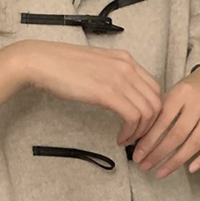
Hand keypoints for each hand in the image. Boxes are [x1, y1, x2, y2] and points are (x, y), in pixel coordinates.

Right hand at [22, 40, 161, 141]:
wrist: (42, 62)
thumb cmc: (61, 66)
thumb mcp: (96, 66)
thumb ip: (112, 76)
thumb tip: (118, 95)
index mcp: (126, 60)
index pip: (154, 88)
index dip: (153, 111)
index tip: (141, 125)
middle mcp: (127, 67)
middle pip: (156, 101)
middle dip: (151, 125)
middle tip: (138, 137)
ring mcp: (119, 79)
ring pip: (148, 111)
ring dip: (141, 132)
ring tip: (127, 140)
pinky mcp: (108, 93)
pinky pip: (132, 116)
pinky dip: (130, 132)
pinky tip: (119, 138)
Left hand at [130, 65, 199, 177]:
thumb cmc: (190, 89)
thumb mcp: (173, 93)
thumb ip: (159, 113)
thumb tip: (139, 140)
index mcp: (181, 93)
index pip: (161, 122)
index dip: (147, 142)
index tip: (136, 156)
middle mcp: (199, 103)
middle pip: (176, 135)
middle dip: (157, 154)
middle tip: (144, 166)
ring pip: (194, 143)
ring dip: (175, 162)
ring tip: (160, 173)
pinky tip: (189, 169)